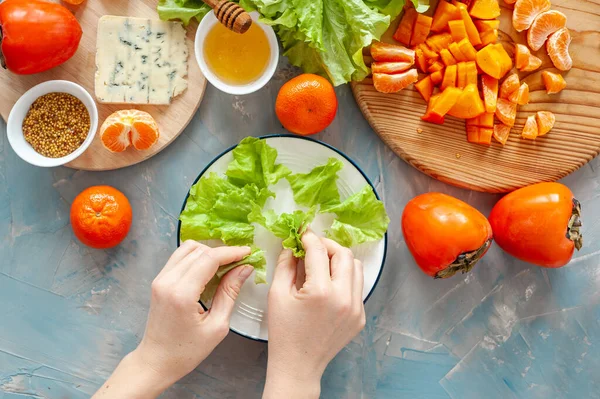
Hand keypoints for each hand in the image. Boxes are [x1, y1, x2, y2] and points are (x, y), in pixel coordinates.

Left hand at [93, 241, 252, 398]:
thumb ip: (230, 293)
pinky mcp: (158, 280)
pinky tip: (209, 270)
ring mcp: (160, 279)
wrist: (156, 361)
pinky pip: (179, 257)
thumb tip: (244, 269)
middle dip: (222, 252)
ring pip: (188, 249)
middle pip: (199, 250)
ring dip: (209, 252)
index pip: (209, 259)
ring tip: (225, 265)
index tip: (248, 252)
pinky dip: (197, 257)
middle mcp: (168, 281)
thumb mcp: (217, 326)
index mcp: (182, 294)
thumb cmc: (187, 351)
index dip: (231, 252)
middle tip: (240, 261)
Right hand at [263, 230, 365, 398]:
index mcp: (321, 292)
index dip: (309, 238)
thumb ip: (285, 264)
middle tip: (313, 247)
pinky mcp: (360, 316)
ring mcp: (356, 308)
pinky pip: (357, 287)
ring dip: (339, 260)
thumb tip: (293, 245)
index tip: (302, 233)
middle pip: (343, 254)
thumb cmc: (284, 332)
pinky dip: (344, 278)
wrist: (298, 365)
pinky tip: (329, 284)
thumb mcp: (277, 294)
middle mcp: (344, 298)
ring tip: (322, 264)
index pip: (318, 251)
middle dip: (327, 245)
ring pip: (356, 268)